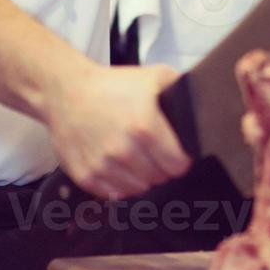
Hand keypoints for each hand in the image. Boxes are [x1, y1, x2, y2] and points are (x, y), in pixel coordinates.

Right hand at [42, 62, 191, 199]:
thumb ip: (181, 90)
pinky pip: (115, 193)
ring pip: (138, 188)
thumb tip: (204, 104)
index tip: (176, 153)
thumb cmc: (112, 85)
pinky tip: (117, 163)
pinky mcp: (86, 176)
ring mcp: (103, 166)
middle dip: (161, 166)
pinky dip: (120, 183)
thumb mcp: (153, 76)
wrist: (66, 91)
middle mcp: (124, 150)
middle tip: (153, 151)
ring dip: (141, 176)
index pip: (178, 165)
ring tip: (134, 155)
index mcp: (145, 127)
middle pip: (159, 178)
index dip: (180, 159)